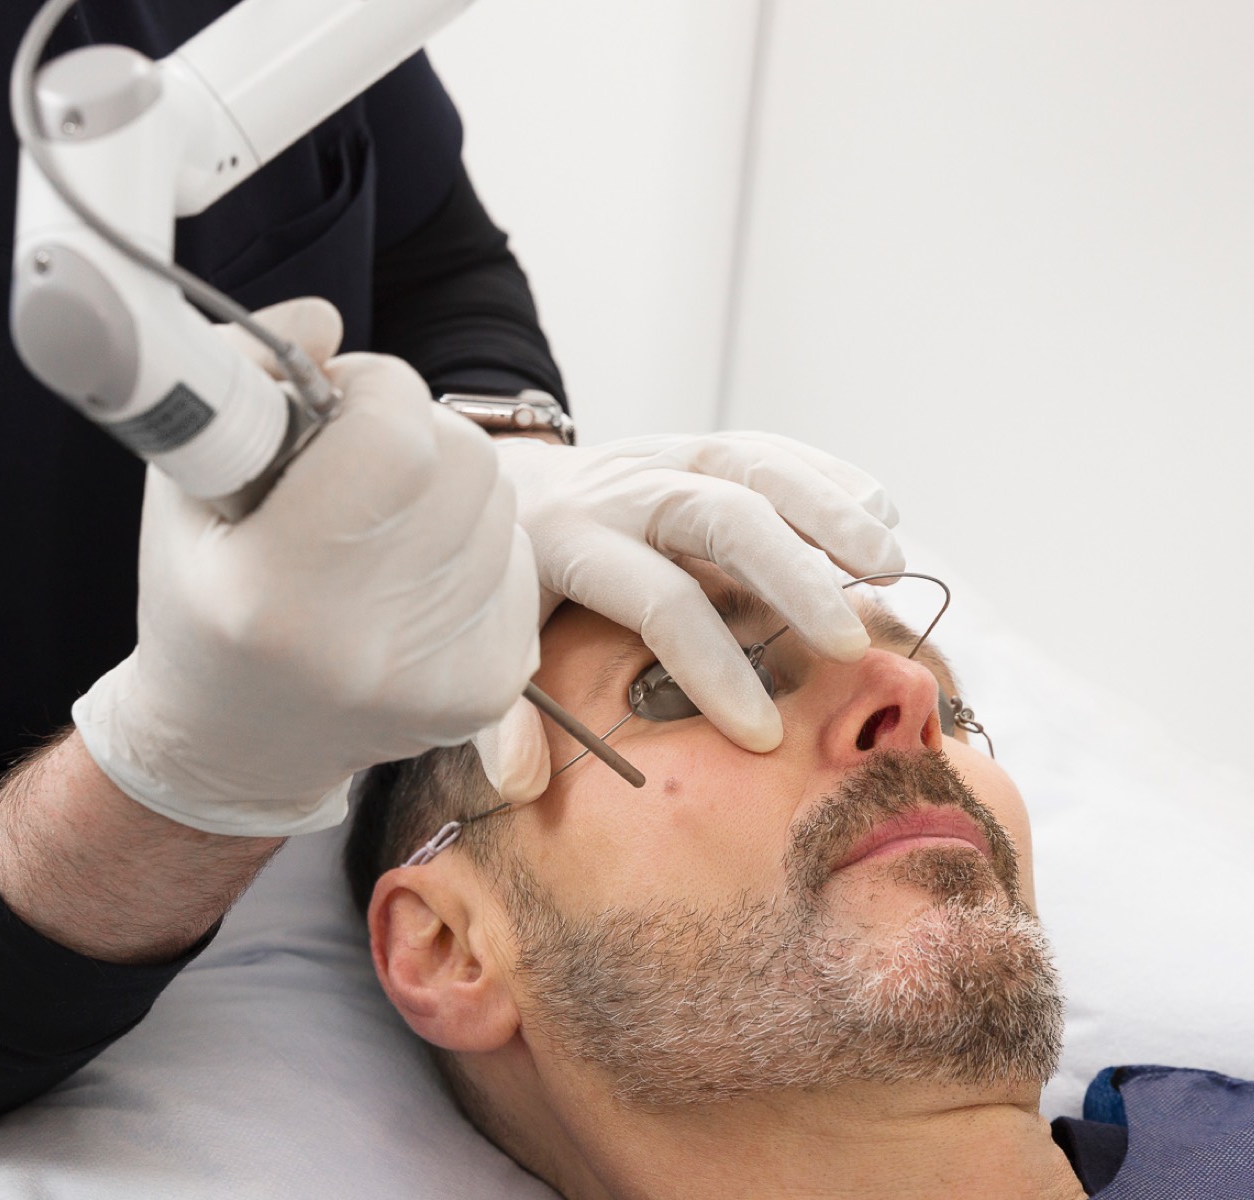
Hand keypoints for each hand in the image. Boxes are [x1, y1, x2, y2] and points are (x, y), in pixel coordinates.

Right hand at [73, 299, 539, 835]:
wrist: (237, 743)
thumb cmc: (201, 597)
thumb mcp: (182, 479)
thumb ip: (242, 374)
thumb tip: (326, 319)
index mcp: (275, 594)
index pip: (390, 434)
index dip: (371, 389)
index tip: (336, 402)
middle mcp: (364, 646)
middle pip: (461, 460)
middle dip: (414, 431)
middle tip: (356, 461)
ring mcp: (435, 678)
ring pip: (497, 504)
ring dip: (443, 491)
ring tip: (372, 531)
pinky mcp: (485, 689)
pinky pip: (516, 558)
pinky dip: (469, 548)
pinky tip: (407, 580)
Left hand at [475, 432, 903, 802]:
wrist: (505, 484)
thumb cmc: (509, 580)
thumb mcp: (485, 640)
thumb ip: (498, 710)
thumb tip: (521, 784)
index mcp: (570, 543)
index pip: (657, 602)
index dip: (712, 669)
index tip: (762, 734)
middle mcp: (623, 490)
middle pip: (719, 516)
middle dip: (790, 577)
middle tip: (847, 643)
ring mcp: (663, 457)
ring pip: (754, 464)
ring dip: (829, 511)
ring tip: (889, 569)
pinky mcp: (694, 446)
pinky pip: (767, 446)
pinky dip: (826, 475)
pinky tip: (880, 510)